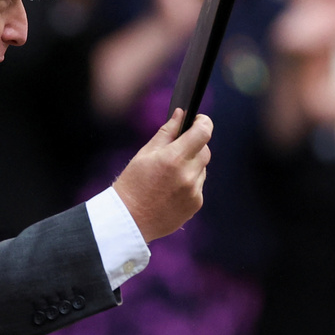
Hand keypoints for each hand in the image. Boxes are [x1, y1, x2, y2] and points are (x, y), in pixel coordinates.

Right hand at [112, 109, 211, 241]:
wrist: (129, 219)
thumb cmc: (132, 184)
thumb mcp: (144, 153)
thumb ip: (166, 132)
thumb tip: (181, 115)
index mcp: (173, 158)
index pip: (203, 132)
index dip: (204, 122)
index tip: (199, 120)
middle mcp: (188, 175)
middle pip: (205, 150)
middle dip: (194, 145)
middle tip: (177, 150)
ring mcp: (194, 191)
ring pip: (201, 169)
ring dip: (191, 166)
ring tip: (168, 176)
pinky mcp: (196, 204)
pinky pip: (198, 186)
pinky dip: (189, 183)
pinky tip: (170, 190)